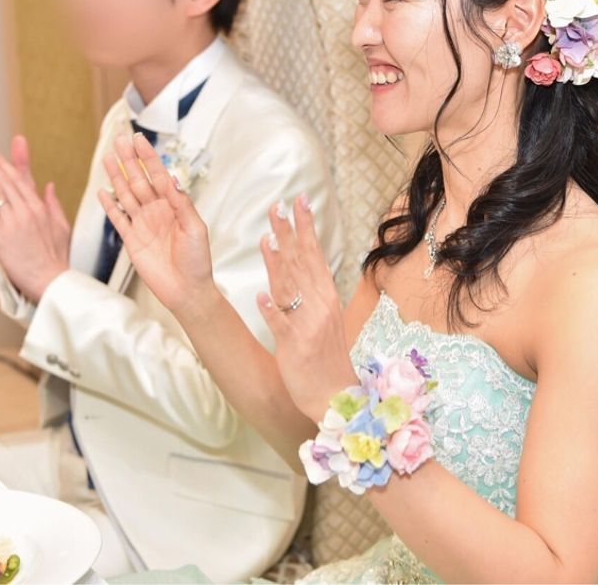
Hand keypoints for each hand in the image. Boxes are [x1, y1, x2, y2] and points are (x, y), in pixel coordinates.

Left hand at [0, 143, 71, 299]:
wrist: (49, 277)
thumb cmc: (55, 256)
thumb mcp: (60, 226)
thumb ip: (53, 204)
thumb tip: (50, 186)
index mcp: (39, 207)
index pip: (18, 180)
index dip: (3, 165)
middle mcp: (26, 210)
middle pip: (4, 181)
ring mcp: (14, 220)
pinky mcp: (2, 233)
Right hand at [97, 133, 216, 313]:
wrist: (187, 291)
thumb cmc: (198, 261)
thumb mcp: (195, 229)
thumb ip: (181, 204)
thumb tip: (170, 179)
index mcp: (174, 206)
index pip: (158, 175)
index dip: (148, 157)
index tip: (138, 139)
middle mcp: (157, 211)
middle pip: (139, 180)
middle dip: (129, 160)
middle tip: (119, 139)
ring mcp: (143, 225)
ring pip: (126, 195)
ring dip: (117, 177)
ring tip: (108, 158)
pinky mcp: (132, 241)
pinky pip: (118, 219)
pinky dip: (110, 206)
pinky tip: (103, 192)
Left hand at [256, 195, 357, 422]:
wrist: (336, 397)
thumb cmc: (326, 357)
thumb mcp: (322, 317)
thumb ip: (309, 290)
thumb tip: (295, 261)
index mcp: (327, 297)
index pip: (315, 254)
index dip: (306, 227)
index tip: (299, 201)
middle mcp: (319, 306)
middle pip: (302, 263)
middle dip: (290, 233)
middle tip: (278, 206)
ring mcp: (307, 326)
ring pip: (291, 288)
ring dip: (278, 262)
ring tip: (266, 237)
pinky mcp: (295, 347)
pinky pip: (282, 326)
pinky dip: (272, 311)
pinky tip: (261, 296)